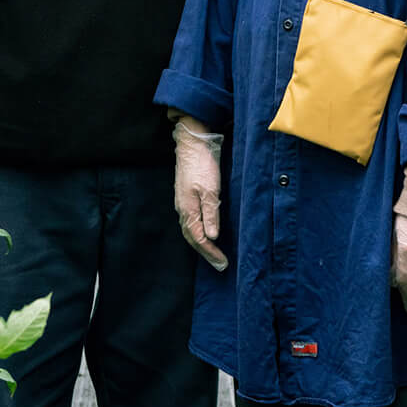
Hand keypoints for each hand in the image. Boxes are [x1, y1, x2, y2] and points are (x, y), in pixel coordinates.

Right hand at [172, 116, 226, 270]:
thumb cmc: (202, 164)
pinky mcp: (186, 195)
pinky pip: (191, 220)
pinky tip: (206, 231)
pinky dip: (199, 231)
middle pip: (192, 237)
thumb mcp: (211, 189)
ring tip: (213, 253)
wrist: (192, 142)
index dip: (210, 253)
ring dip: (201, 243)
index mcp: (188, 210)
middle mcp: (183, 209)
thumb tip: (211, 237)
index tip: (223, 263)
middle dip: (206, 252)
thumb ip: (211, 213)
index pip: (198, 239)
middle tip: (220, 264)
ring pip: (191, 229)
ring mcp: (183, 202)